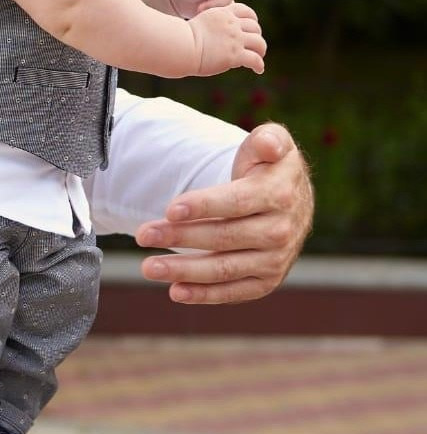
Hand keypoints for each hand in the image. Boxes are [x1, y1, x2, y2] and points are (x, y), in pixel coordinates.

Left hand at [135, 124, 312, 303]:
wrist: (290, 199)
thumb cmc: (269, 167)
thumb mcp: (273, 143)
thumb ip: (270, 139)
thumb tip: (269, 145)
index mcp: (279, 195)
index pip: (236, 203)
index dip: (203, 207)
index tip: (170, 210)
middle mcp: (281, 231)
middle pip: (224, 237)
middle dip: (180, 237)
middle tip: (143, 235)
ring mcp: (275, 260)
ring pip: (224, 268)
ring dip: (184, 270)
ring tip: (148, 267)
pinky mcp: (266, 281)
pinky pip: (233, 292)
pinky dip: (203, 294)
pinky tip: (174, 291)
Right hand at [188, 3, 265, 74]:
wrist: (180, 46)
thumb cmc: (182, 39)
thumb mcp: (200, 24)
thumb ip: (212, 27)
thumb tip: (212, 36)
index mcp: (223, 14)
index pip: (245, 11)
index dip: (251, 20)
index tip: (251, 28)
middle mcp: (232, 25)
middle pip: (255, 27)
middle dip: (256, 35)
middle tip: (255, 46)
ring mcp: (235, 40)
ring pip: (259, 43)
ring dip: (261, 50)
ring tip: (259, 56)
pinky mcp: (235, 55)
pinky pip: (255, 59)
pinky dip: (259, 65)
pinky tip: (258, 70)